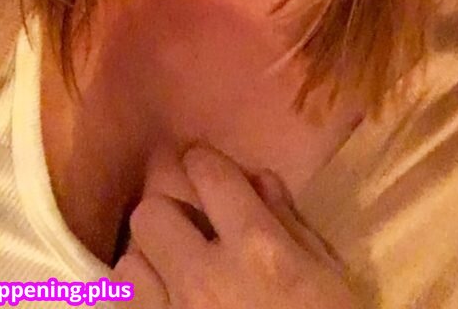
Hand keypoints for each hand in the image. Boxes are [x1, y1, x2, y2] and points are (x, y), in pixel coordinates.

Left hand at [111, 141, 365, 307]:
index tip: (205, 167)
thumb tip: (257, 178)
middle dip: (169, 212)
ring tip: (171, 271)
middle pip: (151, 214)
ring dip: (148, 261)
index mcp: (258, 250)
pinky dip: (140, 302)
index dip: (203, 163)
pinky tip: (164, 304)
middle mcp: (205, 280)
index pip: (208, 175)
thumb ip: (291, 223)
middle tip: (188, 224)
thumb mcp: (330, 277)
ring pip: (126, 265)